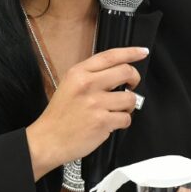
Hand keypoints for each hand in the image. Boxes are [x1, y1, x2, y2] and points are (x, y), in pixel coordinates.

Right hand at [26, 46, 147, 179]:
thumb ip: (90, 76)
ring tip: (117, 110)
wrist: (48, 140)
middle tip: (131, 86)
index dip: (131, 52)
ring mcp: (96, 103)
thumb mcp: (69, 85)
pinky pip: (126, 118)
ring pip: (130, 98)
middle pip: (126, 72)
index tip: (142, 52)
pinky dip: (122, 122)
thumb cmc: (59, 115)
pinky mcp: (103, 122)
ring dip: (128, 106)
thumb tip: (116, 71)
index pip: (110, 56)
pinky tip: (111, 123)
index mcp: (79, 73)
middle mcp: (88, 84)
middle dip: (135, 79)